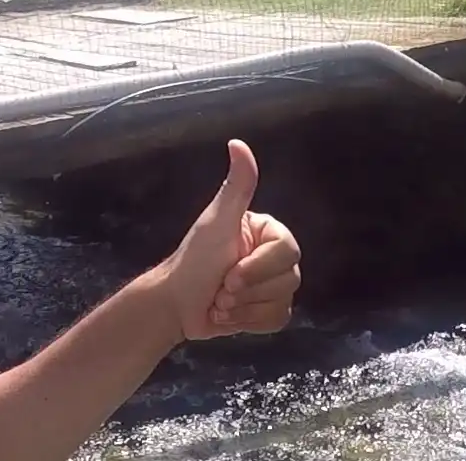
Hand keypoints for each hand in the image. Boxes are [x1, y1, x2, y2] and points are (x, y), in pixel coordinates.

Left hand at [160, 139, 300, 340]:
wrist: (176, 303)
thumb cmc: (194, 259)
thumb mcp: (217, 220)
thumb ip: (236, 186)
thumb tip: (237, 143)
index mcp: (268, 232)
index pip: (287, 252)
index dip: (258, 267)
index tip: (230, 272)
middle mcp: (275, 257)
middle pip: (288, 280)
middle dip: (247, 290)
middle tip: (221, 287)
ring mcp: (274, 286)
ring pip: (282, 302)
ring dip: (243, 308)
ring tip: (220, 301)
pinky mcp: (268, 312)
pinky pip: (277, 321)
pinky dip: (248, 323)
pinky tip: (228, 315)